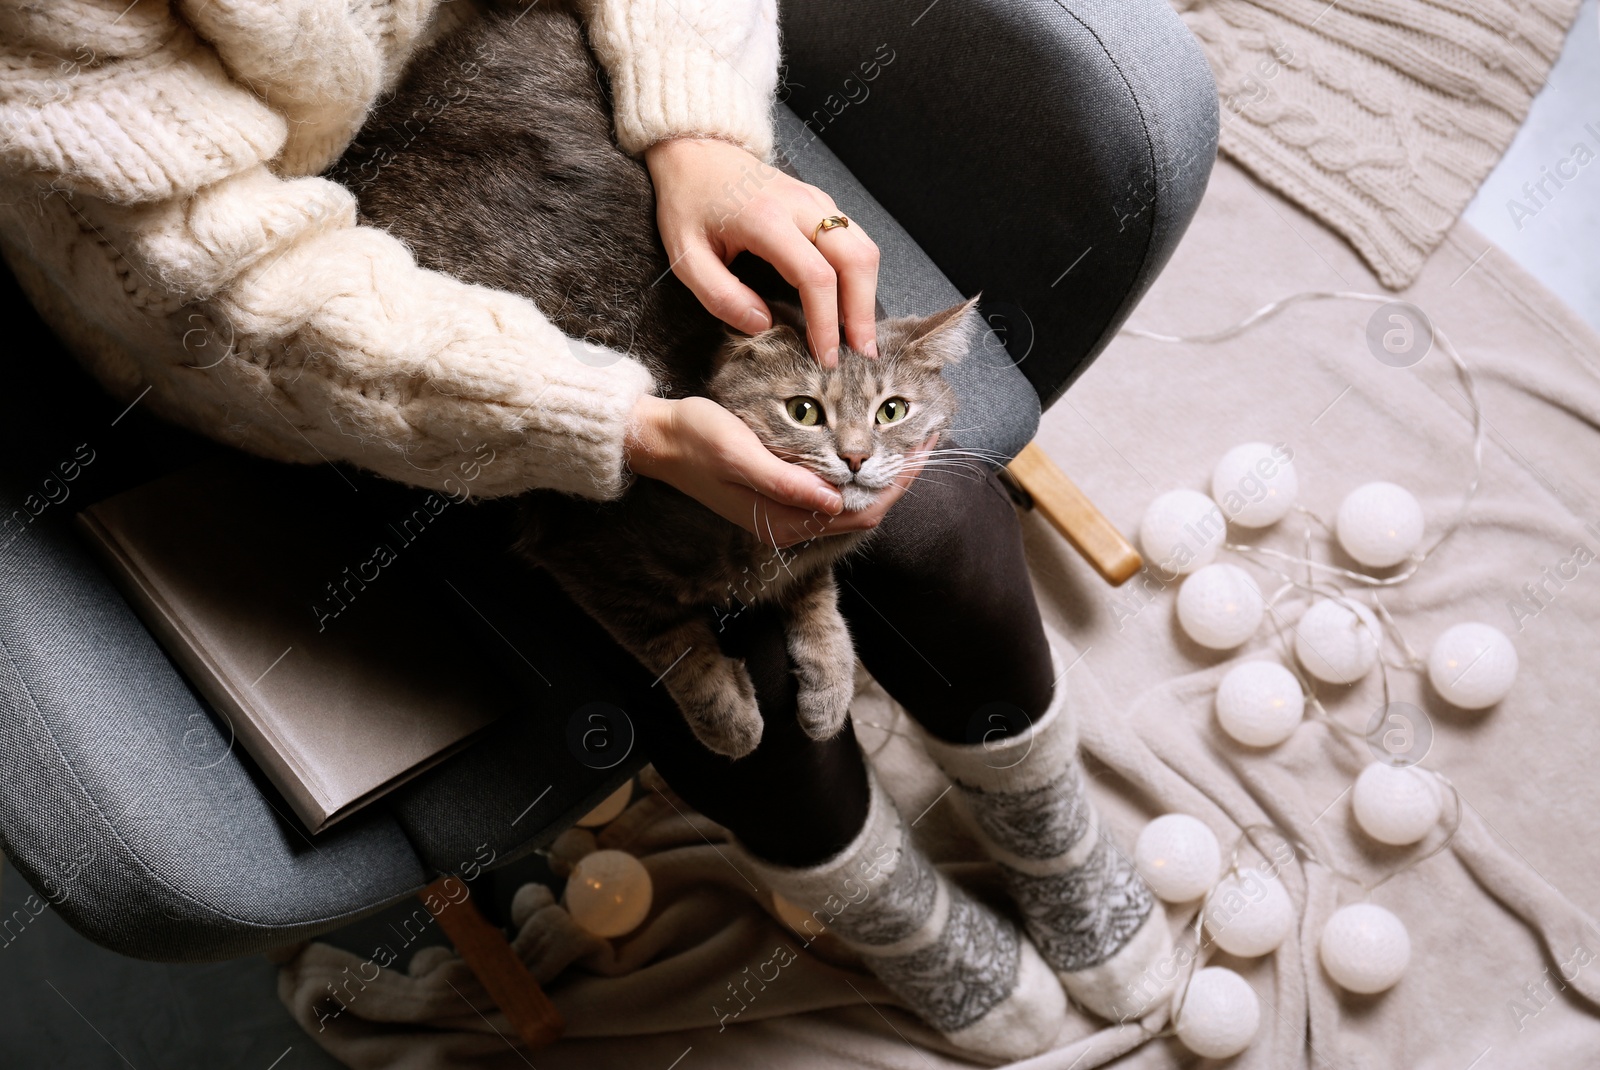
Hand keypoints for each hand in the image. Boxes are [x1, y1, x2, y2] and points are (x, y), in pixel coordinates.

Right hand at [624, 395, 930, 547]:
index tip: (925, 444)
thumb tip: (832, 497)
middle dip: (901, 476)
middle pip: (867, 507)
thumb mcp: (739, 454)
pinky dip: (862, 472)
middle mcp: (795, 523)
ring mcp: (790, 512)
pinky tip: (873, 447)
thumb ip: (785, 481)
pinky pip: (837, 491)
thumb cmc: (697, 440)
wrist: (660, 441)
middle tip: (929, 436)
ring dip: (885, 475)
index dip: (900, 479)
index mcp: (788, 519)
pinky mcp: (784, 496)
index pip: (864, 508)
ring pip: (855, 500)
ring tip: (910, 440)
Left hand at [644, 137, 880, 366]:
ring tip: (859, 336)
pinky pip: (854, 240)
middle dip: (863, 312)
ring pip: (864, 248)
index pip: (816, 276)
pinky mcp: (821, 202)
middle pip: (856, 260)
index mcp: (767, 219)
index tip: (825, 357)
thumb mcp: (685, 255)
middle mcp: (802, 205)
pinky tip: (849, 304)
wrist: (694, 150)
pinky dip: (859, 275)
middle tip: (863, 355)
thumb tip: (763, 326)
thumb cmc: (687, 202)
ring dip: (867, 294)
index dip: (826, 322)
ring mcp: (817, 200)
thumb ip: (720, 295)